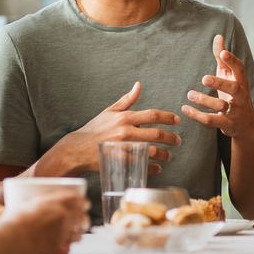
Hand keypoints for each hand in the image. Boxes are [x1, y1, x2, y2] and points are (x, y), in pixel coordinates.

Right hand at [3, 192, 90, 253]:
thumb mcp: (29, 204)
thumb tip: (41, 204)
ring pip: (79, 233)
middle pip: (82, 217)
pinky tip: (66, 245)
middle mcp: (64, 216)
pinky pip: (70, 246)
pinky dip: (69, 245)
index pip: (78, 200)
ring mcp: (63, 232)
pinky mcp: (59, 246)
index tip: (83, 204)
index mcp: (57, 202)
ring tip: (75, 233)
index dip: (83, 203)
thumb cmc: (15, 221)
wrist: (13, 238)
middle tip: (82, 219)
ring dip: (78, 233)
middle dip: (83, 218)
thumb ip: (41, 204)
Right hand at [39, 81, 179, 176]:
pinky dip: (152, 167)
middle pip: (156, 133)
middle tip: (178, 141)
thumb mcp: (109, 111)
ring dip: (164, 154)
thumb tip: (139, 85)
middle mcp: (126, 131)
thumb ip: (127, 100)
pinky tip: (157, 168)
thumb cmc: (94, 129)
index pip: (152, 115)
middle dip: (171, 138)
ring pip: (152, 150)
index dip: (168, 117)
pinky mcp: (119, 161)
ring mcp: (123, 147)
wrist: (76, 148)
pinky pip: (141, 165)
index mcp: (125, 117)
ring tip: (169, 156)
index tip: (177, 120)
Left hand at [182, 34, 253, 138]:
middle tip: (204, 79)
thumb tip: (218, 36)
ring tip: (190, 94)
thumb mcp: (230, 75)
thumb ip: (223, 57)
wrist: (246, 123)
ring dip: (204, 100)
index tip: (223, 53)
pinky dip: (197, 115)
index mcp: (241, 81)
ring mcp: (234, 111)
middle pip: (234, 88)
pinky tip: (185, 109)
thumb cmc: (235, 93)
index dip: (232, 61)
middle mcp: (240, 96)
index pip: (240, 69)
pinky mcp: (226, 124)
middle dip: (220, 83)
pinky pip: (211, 120)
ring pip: (220, 106)